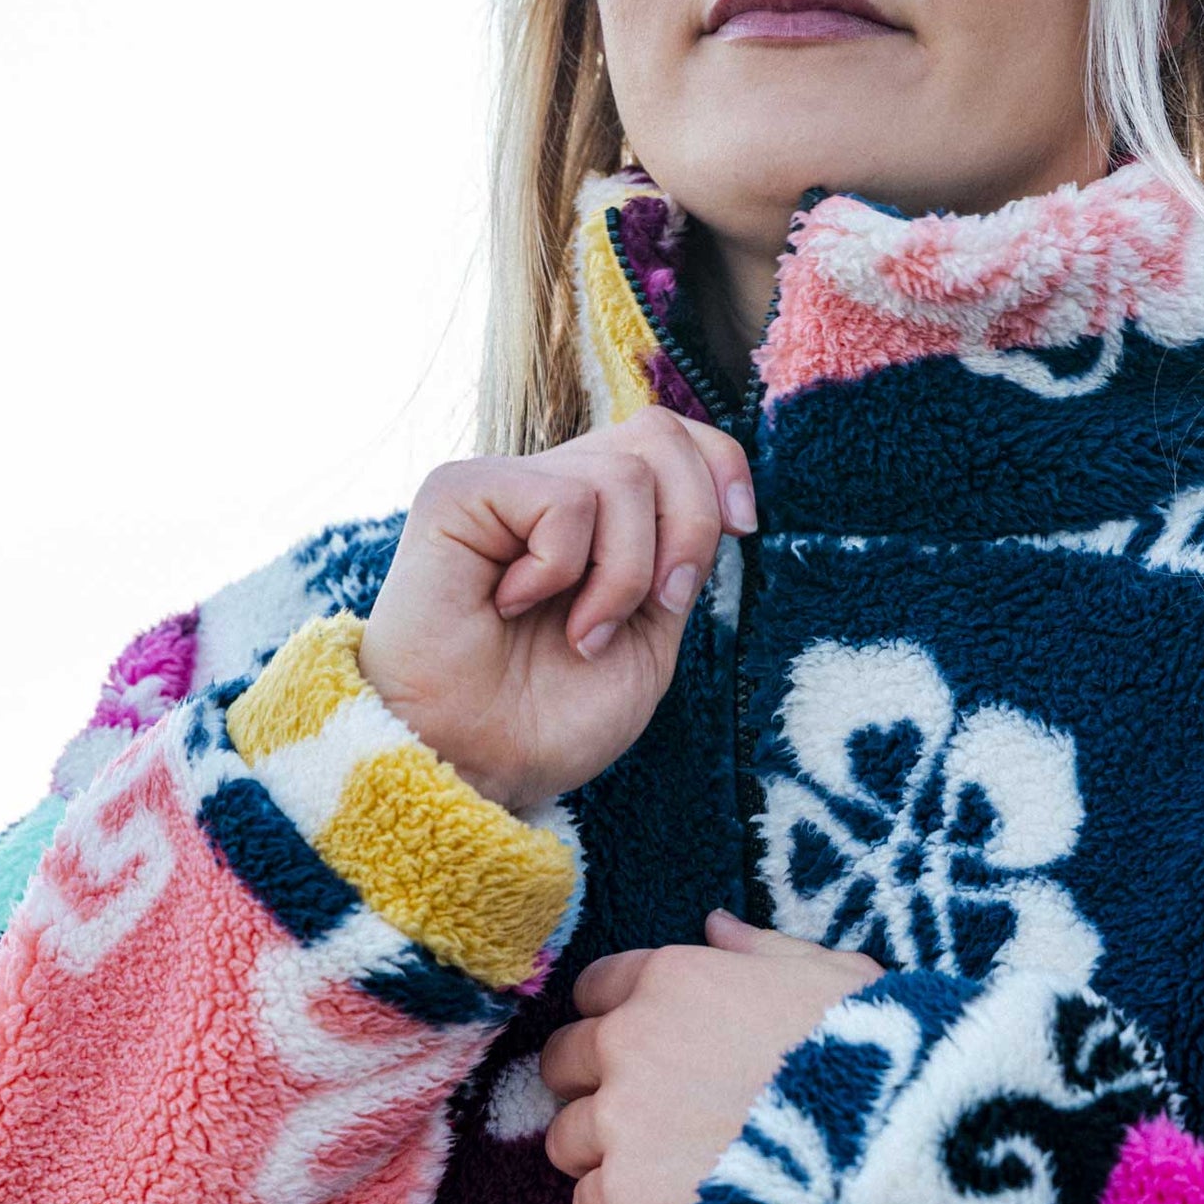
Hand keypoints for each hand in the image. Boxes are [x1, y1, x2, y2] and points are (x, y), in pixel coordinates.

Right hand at [356, 405, 755, 813]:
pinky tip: (512, 606)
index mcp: (597, 514)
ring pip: (624, 474)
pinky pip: (565, 501)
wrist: (476, 769)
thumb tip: (720, 498)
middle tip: (661, 603)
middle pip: (658, 434)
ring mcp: (505, 485)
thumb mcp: (650, 635)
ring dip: (625, 575)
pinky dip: (561, 570)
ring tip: (581, 633)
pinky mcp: (459, 492)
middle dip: (689, 524)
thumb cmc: (551, 718)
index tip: (744, 527)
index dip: (721, 464)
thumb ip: (678, 557)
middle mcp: (551, 486)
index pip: (673, 435)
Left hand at [539, 911, 884, 1203]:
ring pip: (566, 1138)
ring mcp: (619, 1116)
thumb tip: (715, 924)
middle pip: (562, 1061)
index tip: (650, 1047)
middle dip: (593, 1084)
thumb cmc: (864, 1049)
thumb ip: (758, 948)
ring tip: (666, 1169)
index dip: (619, 1018)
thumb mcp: (824, 974)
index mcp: (671, 976)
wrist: (877, 1147)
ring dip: (603, 1152)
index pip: (594, 989)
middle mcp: (627, 1038)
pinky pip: (588, 1203)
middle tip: (646, 1112)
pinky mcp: (621, 1193)